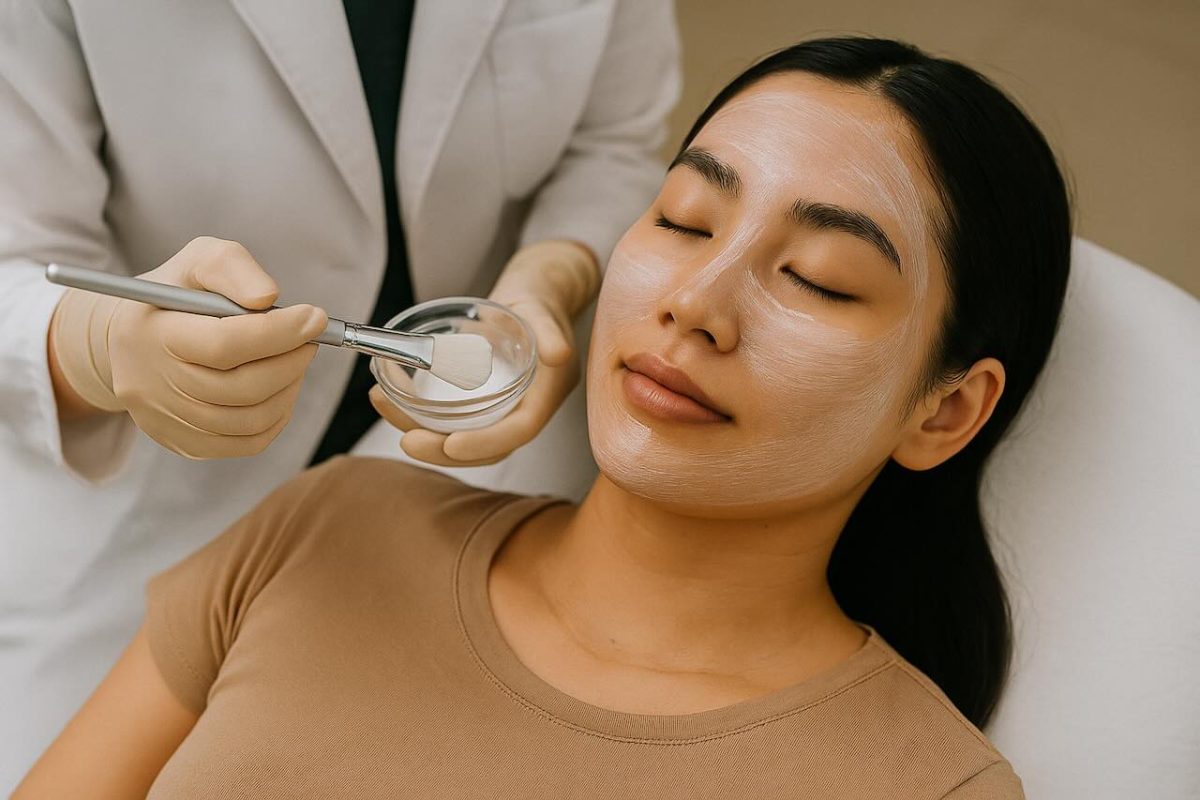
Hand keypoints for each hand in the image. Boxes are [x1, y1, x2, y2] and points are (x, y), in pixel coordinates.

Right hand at [49, 236, 327, 458]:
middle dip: (291, 361)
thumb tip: (267, 298)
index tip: (314, 318)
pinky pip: (247, 442)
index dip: (278, 333)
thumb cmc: (177, 294)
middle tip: (311, 339)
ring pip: (250, 419)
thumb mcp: (198, 260)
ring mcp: (166, 420)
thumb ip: (232, 268)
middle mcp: (152, 384)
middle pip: (241, 387)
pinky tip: (282, 388)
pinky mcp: (183, 443)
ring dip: (289, 388)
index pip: (223, 344)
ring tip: (297, 359)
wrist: (130, 339)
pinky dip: (277, 416)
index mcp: (152, 333)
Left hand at [370, 239, 599, 465]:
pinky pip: (450, 418)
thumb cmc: (538, 300)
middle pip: (487, 448)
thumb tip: (558, 354)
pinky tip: (388, 395)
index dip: (486, 443)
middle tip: (408, 443)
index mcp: (545, 395)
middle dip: (445, 451)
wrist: (531, 295)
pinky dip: (418, 413)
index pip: (519, 431)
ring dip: (423, 433)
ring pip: (464, 436)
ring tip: (386, 406)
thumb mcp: (542, 310)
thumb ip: (550, 333)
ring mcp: (499, 407)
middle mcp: (523, 408)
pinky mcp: (477, 400)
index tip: (451, 444)